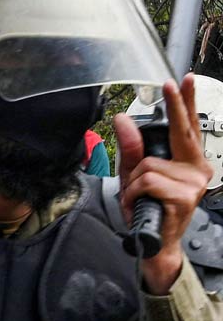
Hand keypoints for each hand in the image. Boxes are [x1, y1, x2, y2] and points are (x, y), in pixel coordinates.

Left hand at [117, 75, 213, 293]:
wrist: (154, 242)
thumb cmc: (148, 207)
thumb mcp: (133, 174)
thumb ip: (130, 148)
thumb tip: (122, 120)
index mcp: (189, 161)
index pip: (188, 127)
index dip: (186, 102)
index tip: (183, 79)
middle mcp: (197, 168)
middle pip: (180, 132)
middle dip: (175, 106)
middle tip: (170, 84)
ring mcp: (193, 183)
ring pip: (149, 164)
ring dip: (133, 182)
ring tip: (138, 197)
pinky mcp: (184, 196)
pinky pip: (146, 181)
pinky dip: (134, 192)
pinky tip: (140, 204)